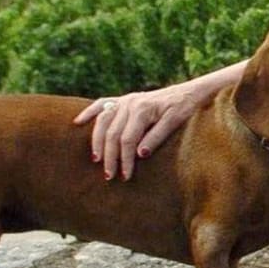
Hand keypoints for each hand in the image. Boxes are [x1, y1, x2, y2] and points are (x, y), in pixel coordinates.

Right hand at [74, 84, 203, 180]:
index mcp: (142, 109)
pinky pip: (101, 104)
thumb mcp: (176, 122)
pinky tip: (77, 122)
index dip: (125, 159)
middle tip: (110, 176)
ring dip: (97, 141)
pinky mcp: (123, 99)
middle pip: (112, 133)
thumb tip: (140, 153)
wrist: (190, 91)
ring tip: (96, 159)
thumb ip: (158, 136)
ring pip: (103, 121)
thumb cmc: (185, 107)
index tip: (126, 176)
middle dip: (110, 156)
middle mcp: (130, 103)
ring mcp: (125, 100)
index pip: (127, 140)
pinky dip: (89, 112)